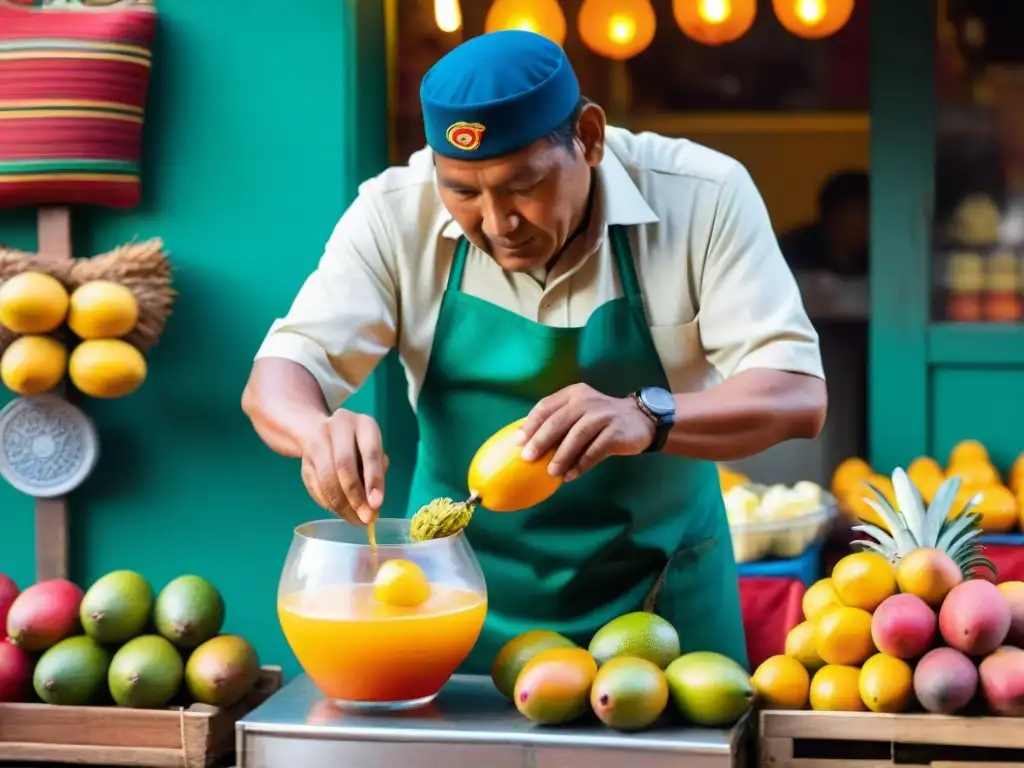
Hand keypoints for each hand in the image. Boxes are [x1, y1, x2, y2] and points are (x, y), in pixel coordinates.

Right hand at [298, 410, 387, 524]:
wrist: (320, 430)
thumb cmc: (358, 445)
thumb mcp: (373, 452)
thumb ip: (375, 474)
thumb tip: (372, 506)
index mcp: (363, 424)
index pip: (369, 452)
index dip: (373, 479)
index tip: (377, 504)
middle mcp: (338, 427)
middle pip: (343, 465)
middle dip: (355, 496)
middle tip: (365, 518)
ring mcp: (317, 441)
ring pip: (326, 478)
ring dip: (341, 505)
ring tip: (355, 520)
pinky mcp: (304, 460)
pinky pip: (315, 487)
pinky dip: (328, 504)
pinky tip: (341, 512)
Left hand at [516, 383, 656, 480]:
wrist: (641, 421)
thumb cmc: (601, 420)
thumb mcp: (580, 411)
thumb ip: (559, 421)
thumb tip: (528, 443)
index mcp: (573, 394)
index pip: (546, 406)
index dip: (530, 424)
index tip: (518, 441)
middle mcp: (587, 401)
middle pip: (558, 421)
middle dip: (541, 441)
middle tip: (528, 458)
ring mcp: (603, 415)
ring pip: (576, 437)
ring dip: (561, 456)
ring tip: (551, 472)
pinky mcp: (616, 432)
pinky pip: (594, 451)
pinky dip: (581, 465)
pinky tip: (571, 475)